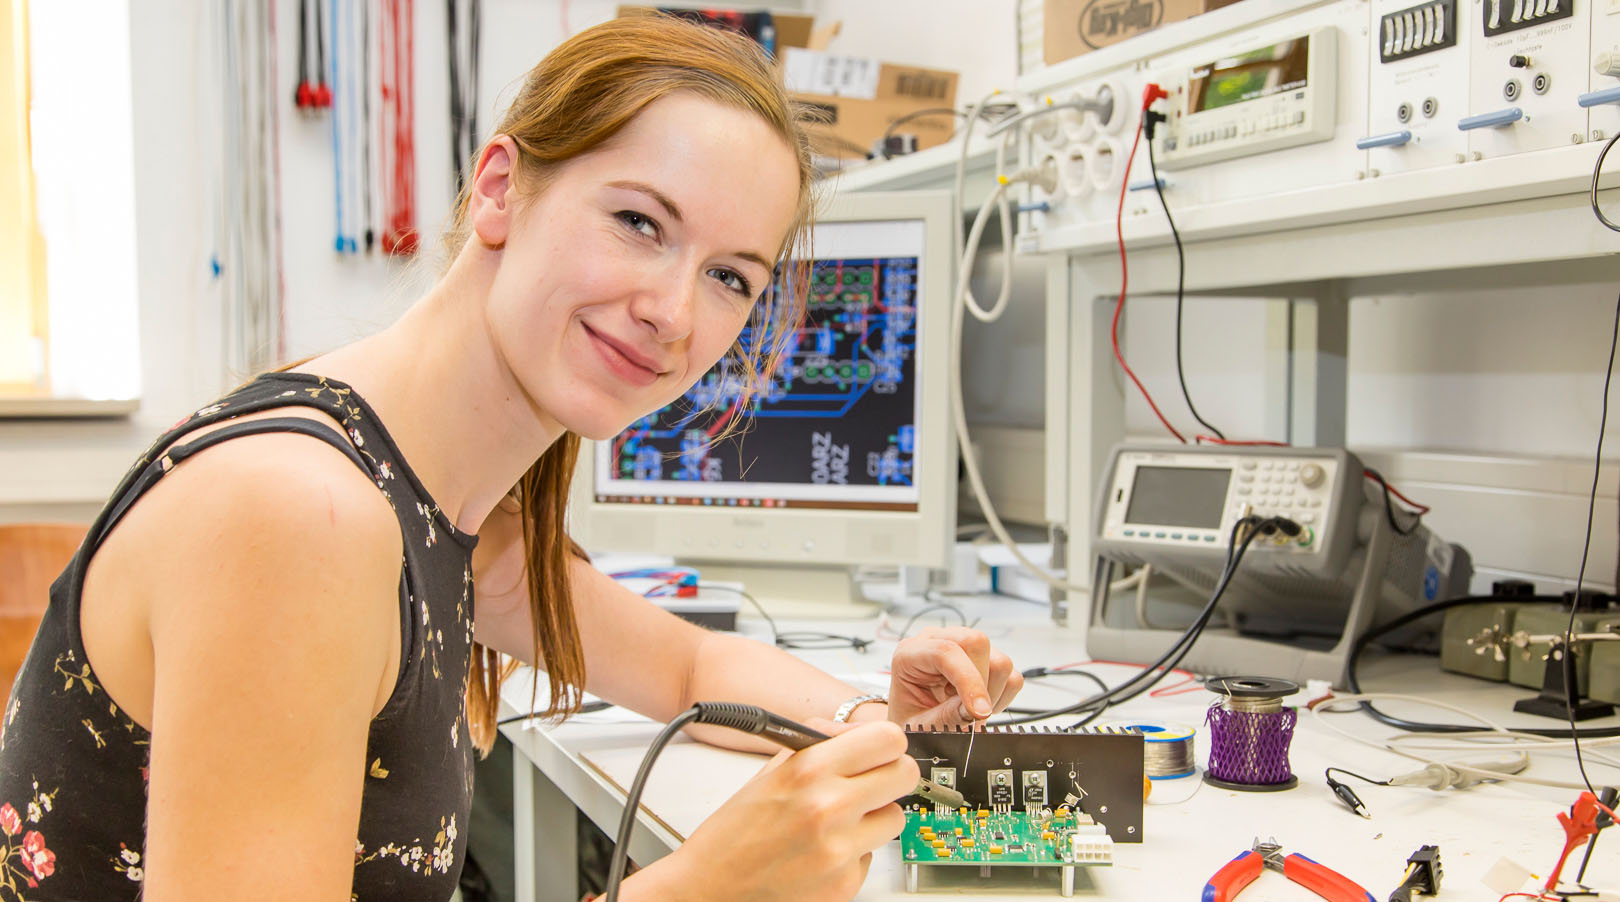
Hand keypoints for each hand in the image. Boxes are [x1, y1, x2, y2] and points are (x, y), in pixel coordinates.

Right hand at [638, 720, 918, 901]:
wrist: (709, 888)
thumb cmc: (733, 834)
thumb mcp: (772, 771)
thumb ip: (819, 744)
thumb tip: (859, 734)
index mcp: (809, 771)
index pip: (888, 739)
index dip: (886, 744)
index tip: (879, 751)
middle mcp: (829, 808)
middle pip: (905, 774)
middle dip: (890, 776)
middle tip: (871, 783)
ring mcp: (840, 850)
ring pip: (895, 818)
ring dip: (874, 818)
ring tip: (839, 823)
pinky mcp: (845, 884)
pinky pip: (871, 856)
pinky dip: (853, 853)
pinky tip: (821, 853)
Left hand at [885, 627, 1022, 728]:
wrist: (913, 719)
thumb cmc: (910, 718)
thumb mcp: (918, 725)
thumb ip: (945, 717)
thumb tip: (975, 711)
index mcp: (911, 652)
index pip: (946, 651)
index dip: (967, 680)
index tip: (979, 711)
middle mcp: (938, 641)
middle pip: (978, 643)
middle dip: (981, 683)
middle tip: (971, 711)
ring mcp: (964, 647)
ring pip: (999, 659)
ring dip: (992, 692)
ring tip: (970, 709)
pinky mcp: (986, 659)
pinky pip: (1011, 674)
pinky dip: (1002, 696)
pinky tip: (979, 704)